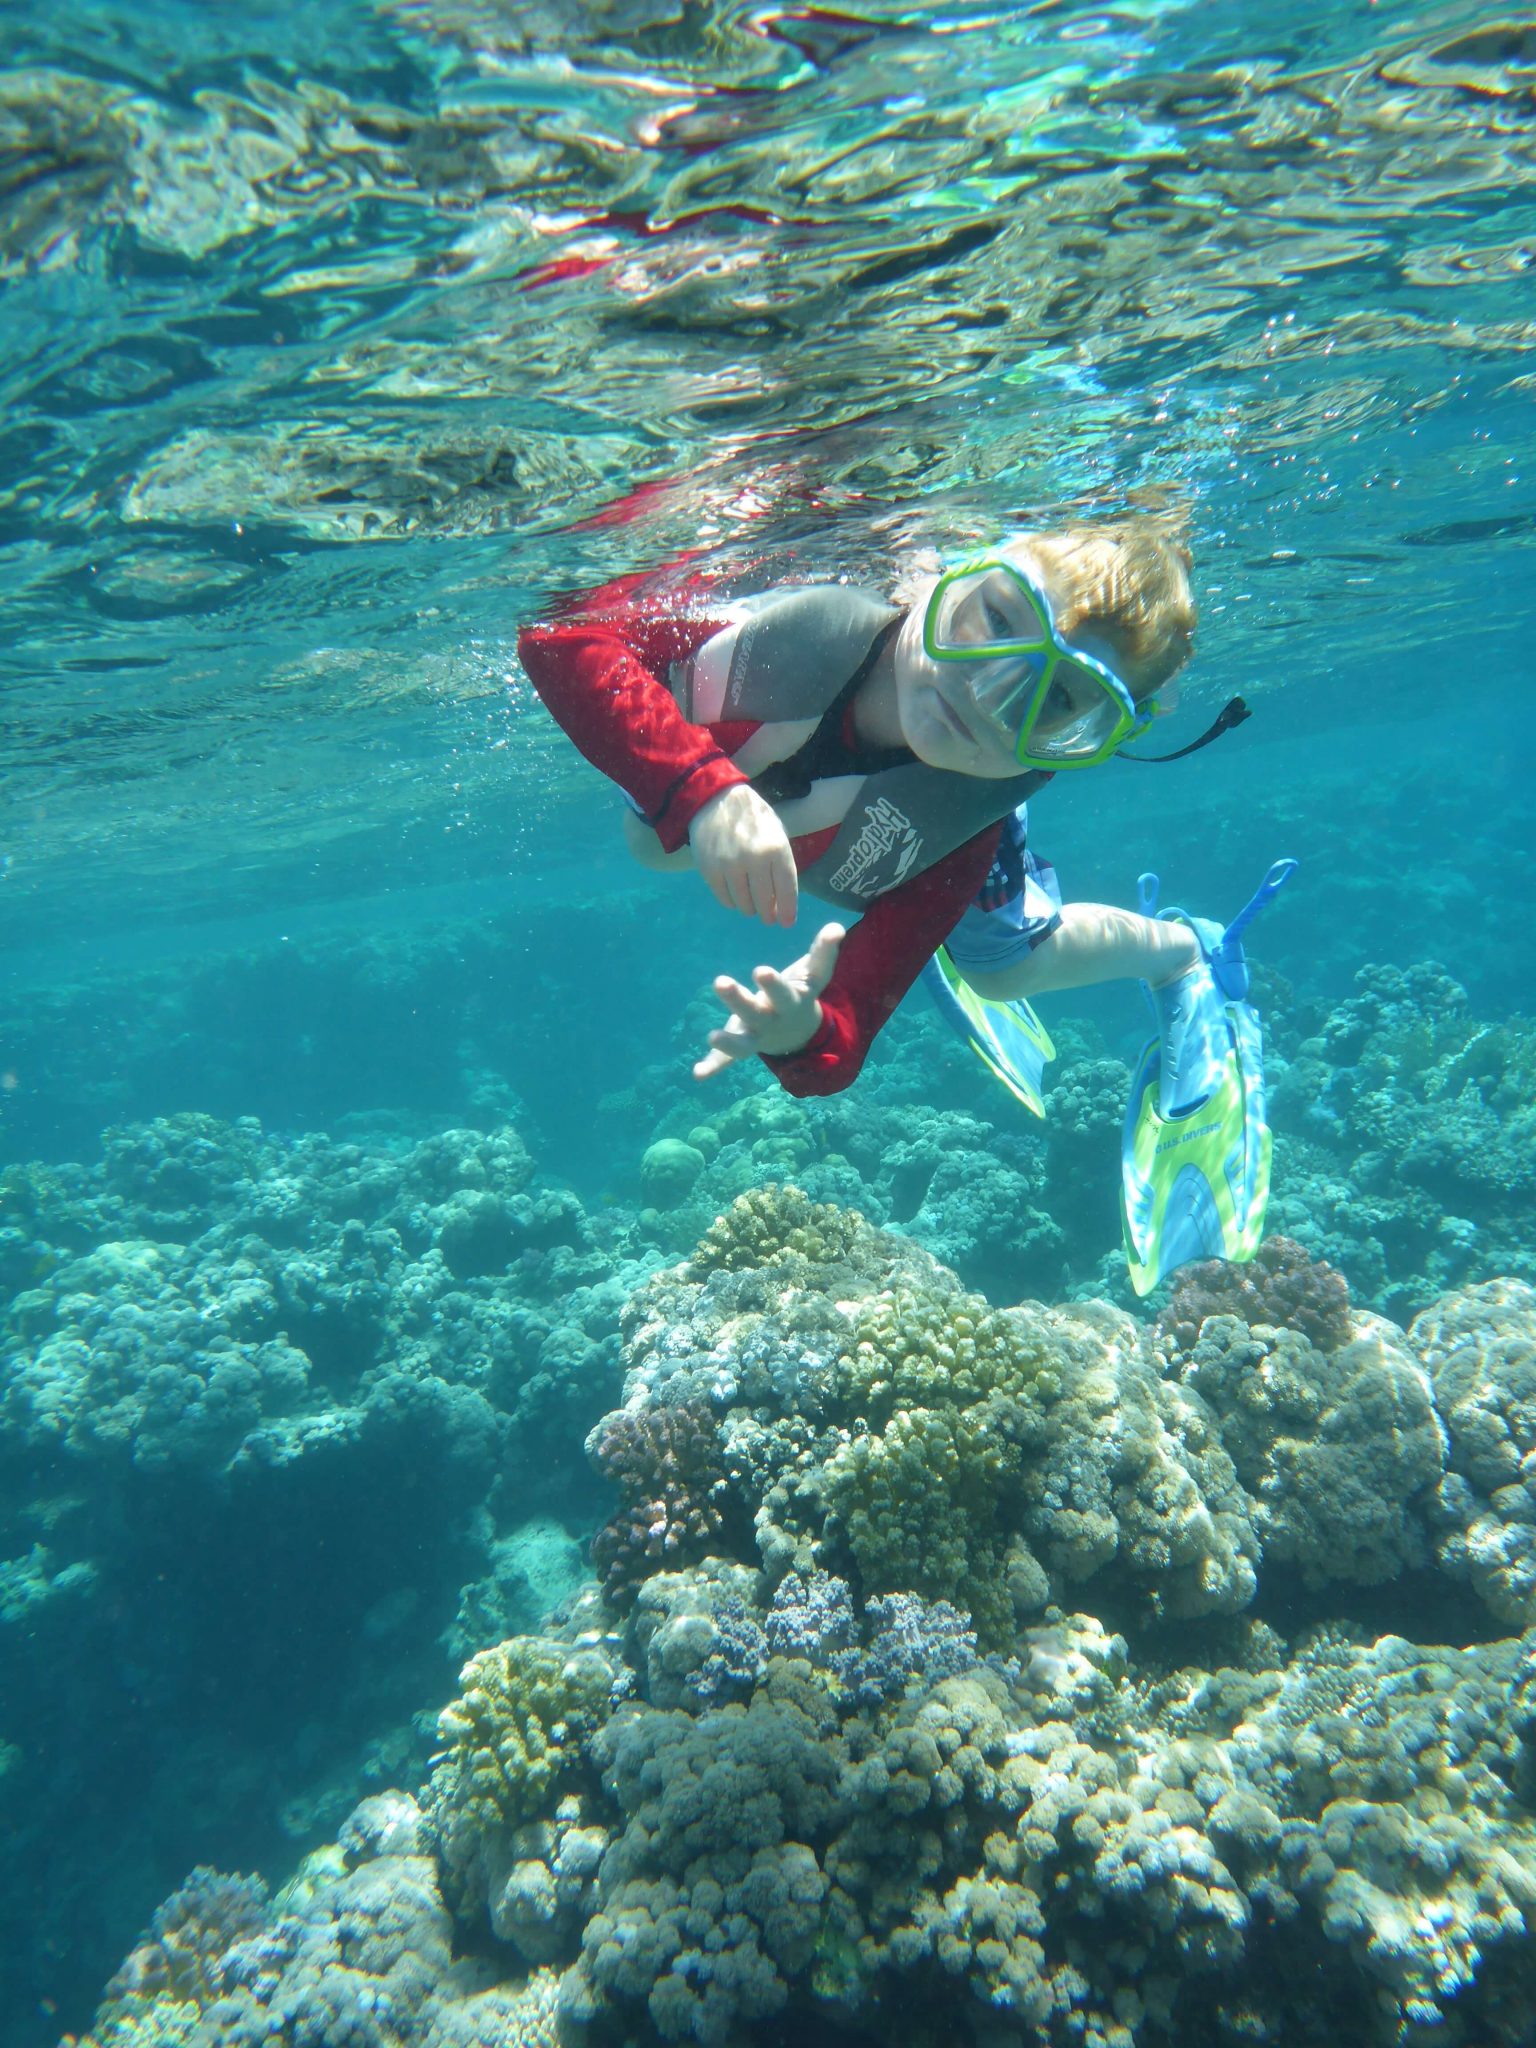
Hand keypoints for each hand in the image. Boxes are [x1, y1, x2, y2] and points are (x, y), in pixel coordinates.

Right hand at [688, 784, 798, 927]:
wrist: (714, 800)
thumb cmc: (753, 818)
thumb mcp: (776, 834)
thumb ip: (781, 864)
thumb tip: (783, 901)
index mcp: (776, 848)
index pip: (787, 889)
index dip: (788, 910)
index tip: (787, 922)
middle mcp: (754, 859)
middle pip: (764, 901)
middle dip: (768, 914)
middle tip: (768, 918)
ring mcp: (730, 866)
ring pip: (744, 904)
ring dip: (750, 909)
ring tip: (751, 905)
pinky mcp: (710, 871)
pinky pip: (724, 899)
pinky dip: (732, 902)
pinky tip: (735, 897)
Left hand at [694, 924, 845, 1078]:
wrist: (799, 1033)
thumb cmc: (799, 994)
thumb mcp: (814, 976)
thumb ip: (823, 953)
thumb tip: (836, 927)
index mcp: (790, 1002)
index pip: (783, 992)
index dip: (772, 984)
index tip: (759, 971)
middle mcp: (772, 1021)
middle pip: (755, 1013)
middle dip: (738, 999)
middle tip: (720, 982)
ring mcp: (757, 1037)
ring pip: (742, 1042)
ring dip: (728, 1041)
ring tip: (712, 1037)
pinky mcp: (742, 1046)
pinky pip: (728, 1060)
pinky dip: (714, 1066)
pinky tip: (698, 1073)